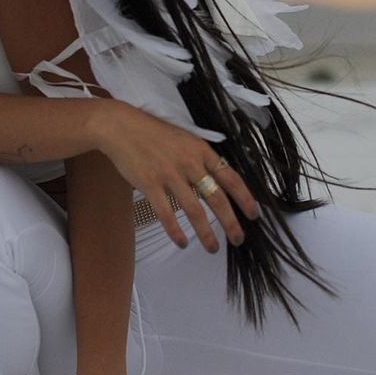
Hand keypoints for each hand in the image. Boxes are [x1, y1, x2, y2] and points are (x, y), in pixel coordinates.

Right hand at [92, 100, 261, 252]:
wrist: (121, 127)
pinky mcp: (150, 185)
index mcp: (201, 151)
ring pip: (194, 211)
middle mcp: (190, 164)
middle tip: (238, 239)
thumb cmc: (154, 133)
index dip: (245, 198)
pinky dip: (176, 231)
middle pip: (217, 198)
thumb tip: (218, 179)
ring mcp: (170, 175)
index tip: (254, 215)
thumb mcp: (185, 139)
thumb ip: (201, 158)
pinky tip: (182, 242)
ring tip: (212, 248)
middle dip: (231, 222)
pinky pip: (167, 214)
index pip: (231, 178)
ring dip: (205, 233)